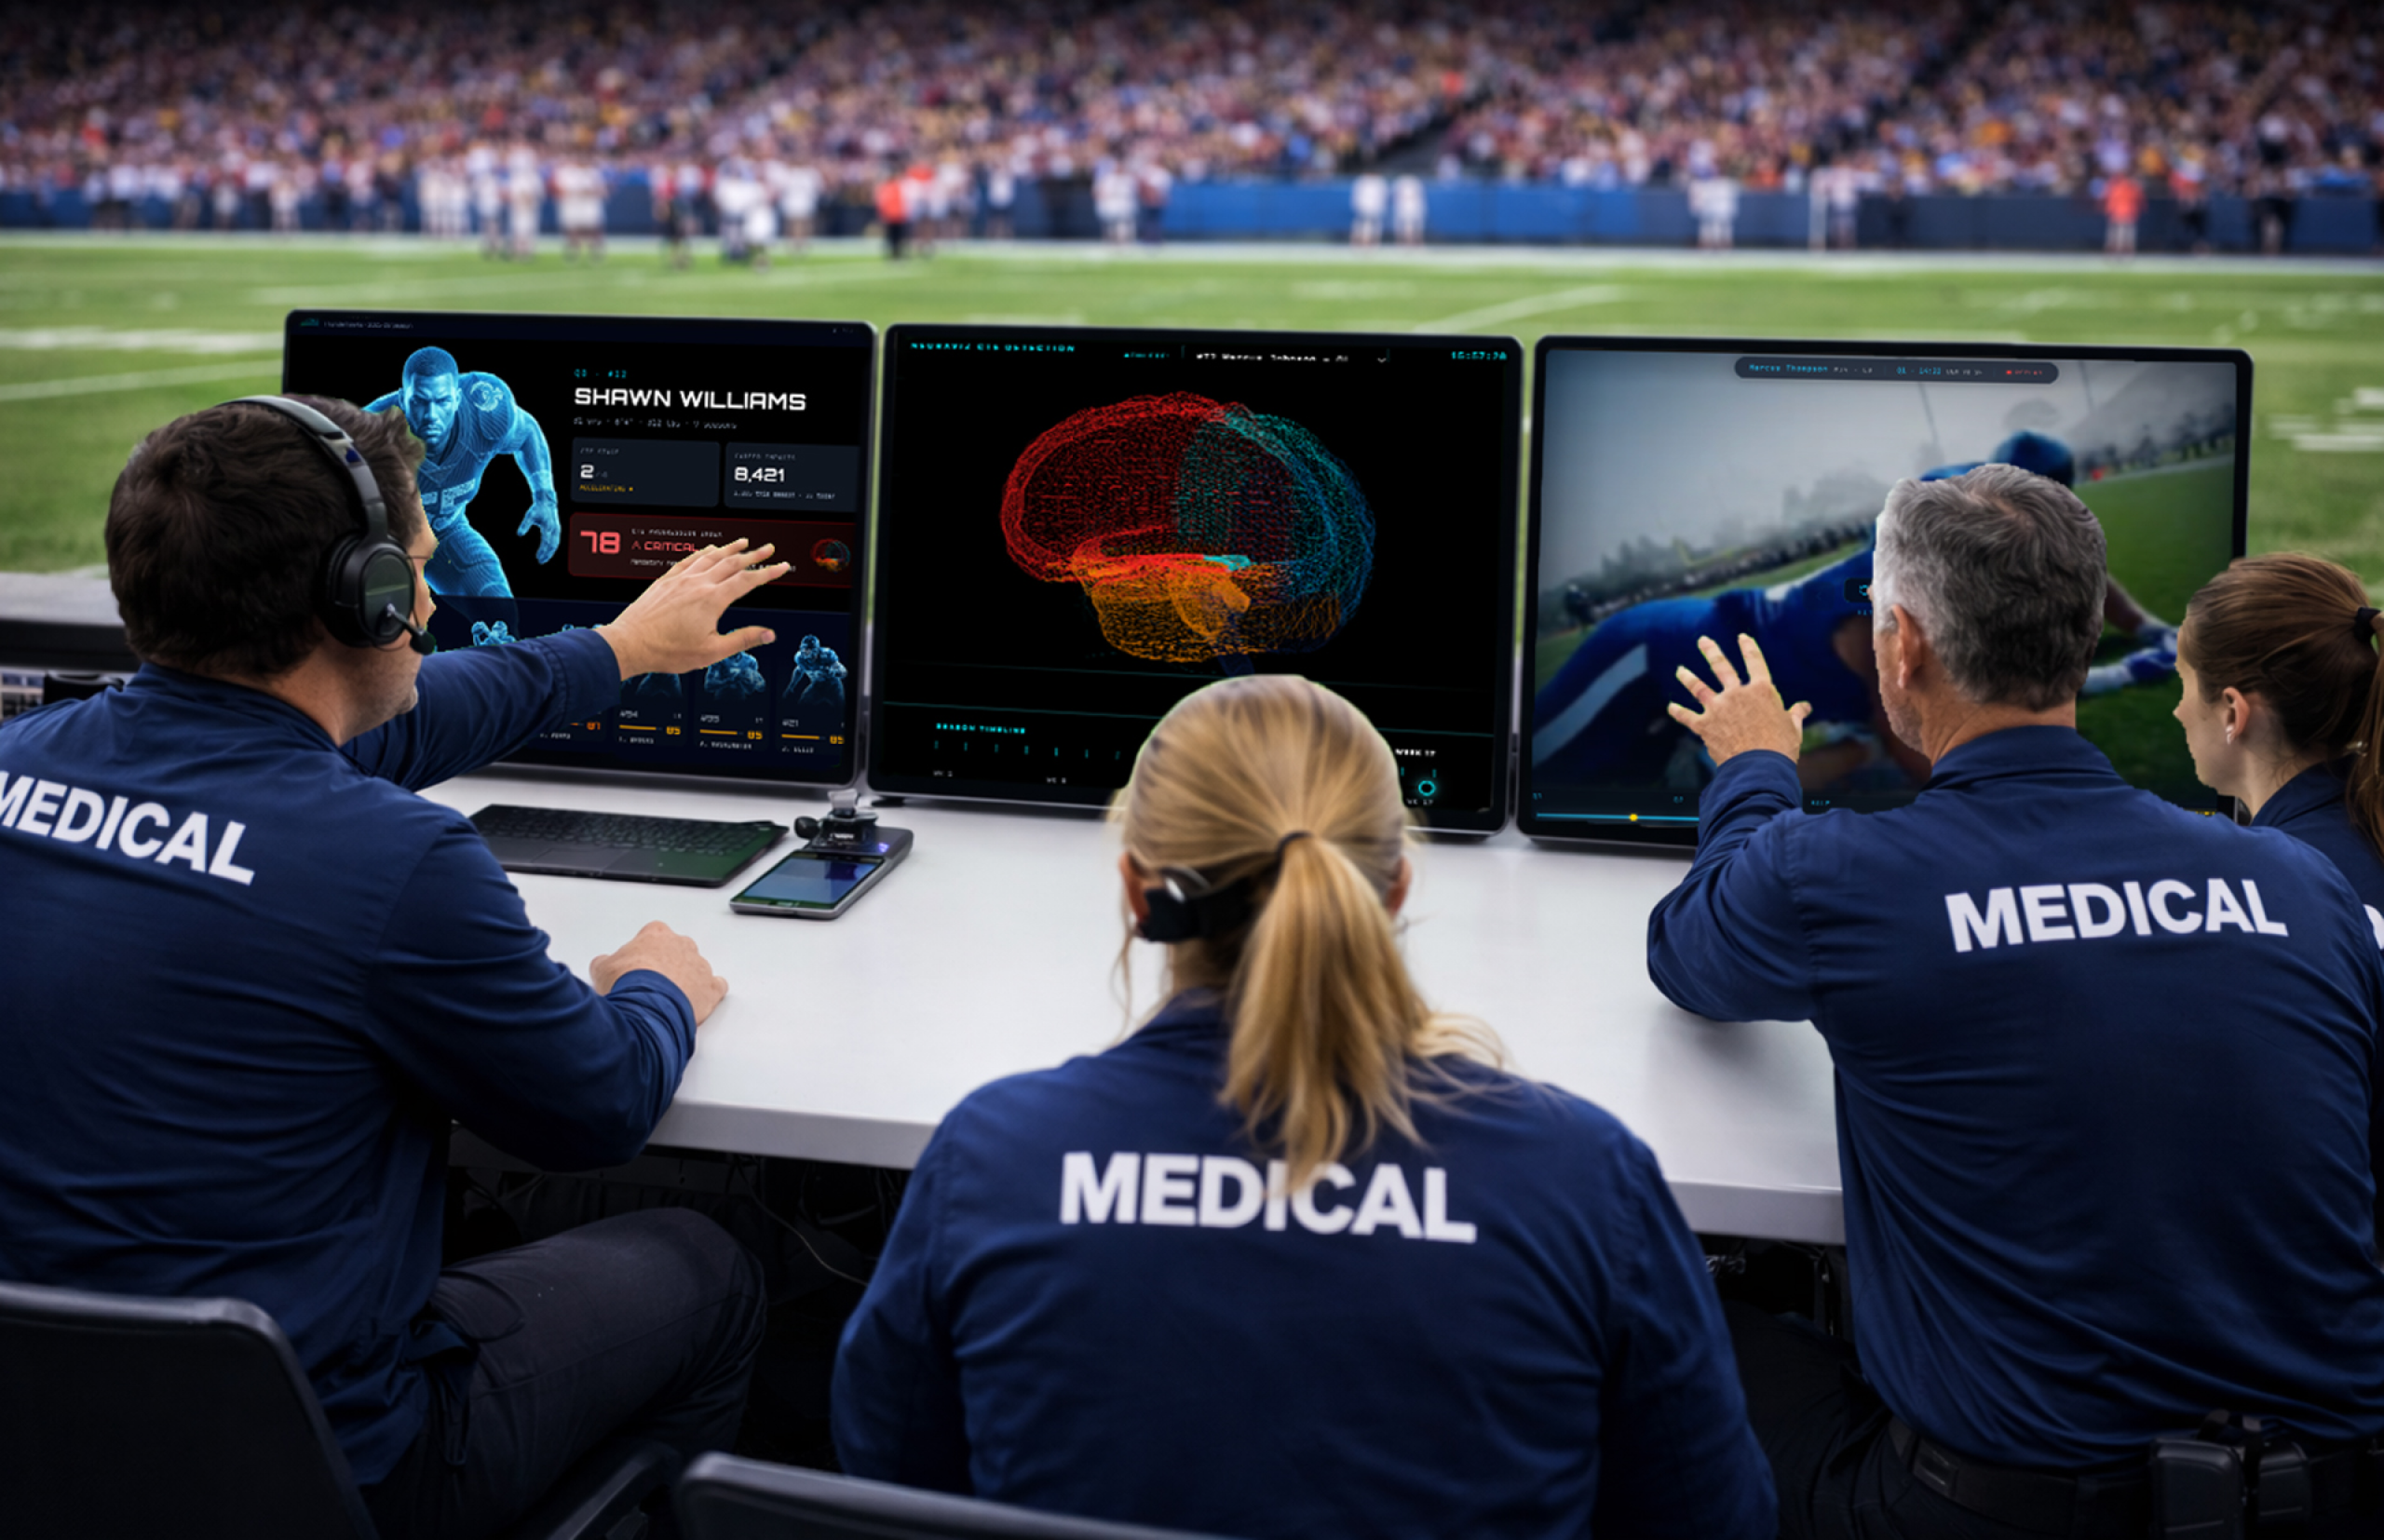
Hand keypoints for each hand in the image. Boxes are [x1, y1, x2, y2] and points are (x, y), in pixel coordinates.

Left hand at [519, 493, 561, 563]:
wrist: (546, 502)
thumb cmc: (537, 509)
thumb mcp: (529, 516)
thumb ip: (524, 525)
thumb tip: (519, 534)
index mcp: (548, 527)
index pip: (546, 543)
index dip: (542, 552)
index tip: (538, 558)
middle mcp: (554, 529)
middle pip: (552, 546)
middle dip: (547, 555)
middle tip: (541, 561)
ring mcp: (557, 529)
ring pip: (556, 544)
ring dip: (550, 552)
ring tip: (544, 558)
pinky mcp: (557, 529)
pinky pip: (556, 541)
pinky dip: (552, 547)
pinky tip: (548, 551)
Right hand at [592, 920, 727, 1024]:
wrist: (646, 1006)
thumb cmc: (627, 984)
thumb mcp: (602, 969)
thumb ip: (605, 962)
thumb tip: (602, 964)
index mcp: (657, 934)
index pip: (653, 934)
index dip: (644, 951)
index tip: (638, 964)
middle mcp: (682, 945)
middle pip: (677, 950)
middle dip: (666, 964)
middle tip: (652, 983)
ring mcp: (699, 966)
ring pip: (696, 968)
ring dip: (686, 980)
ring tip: (669, 998)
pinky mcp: (710, 988)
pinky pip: (716, 986)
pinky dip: (709, 993)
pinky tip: (698, 1001)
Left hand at [598, 538, 788, 678]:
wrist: (630, 643)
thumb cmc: (667, 650)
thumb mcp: (711, 652)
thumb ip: (742, 640)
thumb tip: (768, 634)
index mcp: (711, 599)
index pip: (747, 580)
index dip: (768, 571)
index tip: (781, 566)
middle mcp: (696, 584)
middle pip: (731, 562)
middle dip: (753, 554)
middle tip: (768, 547)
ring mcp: (679, 580)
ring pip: (709, 556)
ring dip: (729, 548)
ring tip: (742, 543)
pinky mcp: (665, 581)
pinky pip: (688, 559)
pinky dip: (702, 552)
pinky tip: (707, 550)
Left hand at [1668, 633, 1811, 765]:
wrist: (1759, 767)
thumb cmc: (1780, 748)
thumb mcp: (1792, 727)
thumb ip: (1795, 713)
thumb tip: (1805, 707)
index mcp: (1761, 690)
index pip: (1755, 662)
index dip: (1749, 648)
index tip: (1742, 637)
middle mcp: (1737, 694)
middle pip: (1721, 667)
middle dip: (1711, 651)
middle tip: (1703, 640)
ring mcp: (1718, 708)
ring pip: (1699, 688)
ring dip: (1688, 677)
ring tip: (1680, 670)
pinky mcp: (1705, 725)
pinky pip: (1687, 717)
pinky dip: (1678, 712)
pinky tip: (1671, 707)